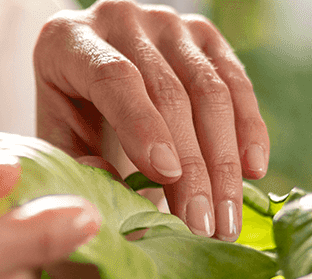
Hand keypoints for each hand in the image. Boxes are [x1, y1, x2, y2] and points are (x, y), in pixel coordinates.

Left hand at [33, 0, 268, 241]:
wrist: (92, 94)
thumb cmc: (69, 125)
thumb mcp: (59, 147)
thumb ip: (76, 167)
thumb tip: (110, 181)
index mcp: (67, 40)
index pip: (113, 77)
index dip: (142, 126)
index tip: (166, 175)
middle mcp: (119, 18)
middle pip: (168, 92)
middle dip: (191, 166)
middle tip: (202, 225)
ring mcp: (167, 24)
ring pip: (209, 91)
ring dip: (224, 161)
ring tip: (226, 219)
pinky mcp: (204, 36)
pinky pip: (237, 84)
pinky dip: (248, 131)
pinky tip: (253, 171)